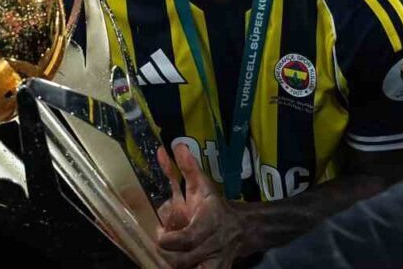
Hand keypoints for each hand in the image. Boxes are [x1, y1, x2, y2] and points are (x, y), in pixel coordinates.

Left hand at [155, 144, 243, 268]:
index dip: (170, 240)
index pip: (188, 238)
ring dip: (176, 266)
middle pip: (182, 261)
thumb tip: (176, 146)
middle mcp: (212, 246)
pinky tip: (179, 266)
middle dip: (167, 257)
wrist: (244, 228)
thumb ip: (188, 168)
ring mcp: (215, 262)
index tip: (159, 235)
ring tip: (165, 260)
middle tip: (158, 249)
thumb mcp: (204, 186)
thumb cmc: (217, 206)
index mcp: (208, 223)